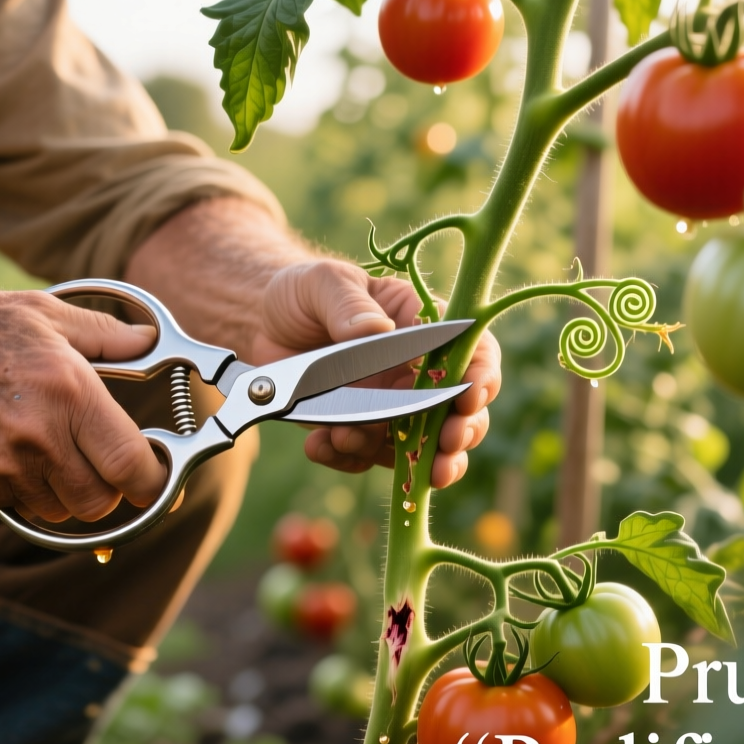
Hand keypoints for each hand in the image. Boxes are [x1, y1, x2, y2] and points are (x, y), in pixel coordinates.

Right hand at [0, 289, 167, 521]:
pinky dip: (23, 489)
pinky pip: (17, 507)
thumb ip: (106, 335)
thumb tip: (150, 341)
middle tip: (98, 461)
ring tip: (45, 446)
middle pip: (99, 502)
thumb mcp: (44, 314)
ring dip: (64, 491)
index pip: (130, 465)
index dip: (152, 480)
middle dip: (107, 489)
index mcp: (68, 392)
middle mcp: (39, 437)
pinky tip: (7, 449)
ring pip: (60, 511)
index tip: (155, 476)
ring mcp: (2, 468)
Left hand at [248, 260, 501, 488]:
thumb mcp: (323, 283)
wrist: (263, 324)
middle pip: (459, 413)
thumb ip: (349, 305)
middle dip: (458, 435)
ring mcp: (389, 408)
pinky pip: (365, 458)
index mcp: (421, 327)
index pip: (471, 353)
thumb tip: (377, 331)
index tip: (469, 400)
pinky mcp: (358, 432)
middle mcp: (415, 373)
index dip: (480, 378)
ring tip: (349, 441)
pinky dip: (345, 458)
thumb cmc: (304, 292)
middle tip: (444, 450)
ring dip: (400, 460)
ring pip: (420, 448)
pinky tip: (318, 444)